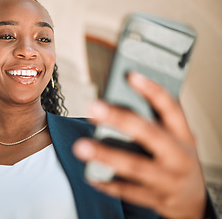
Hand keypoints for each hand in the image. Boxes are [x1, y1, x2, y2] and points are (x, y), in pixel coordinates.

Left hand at [73, 72, 205, 218]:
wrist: (192, 198)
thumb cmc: (177, 158)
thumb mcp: (176, 138)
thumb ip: (154, 121)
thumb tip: (115, 104)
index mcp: (183, 135)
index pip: (171, 108)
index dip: (152, 90)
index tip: (130, 75)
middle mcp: (178, 156)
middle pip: (149, 134)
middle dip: (120, 119)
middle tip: (93, 108)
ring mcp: (168, 179)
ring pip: (135, 166)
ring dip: (106, 155)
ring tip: (81, 146)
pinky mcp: (156, 198)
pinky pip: (129, 192)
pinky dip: (108, 184)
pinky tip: (91, 175)